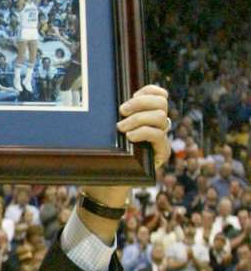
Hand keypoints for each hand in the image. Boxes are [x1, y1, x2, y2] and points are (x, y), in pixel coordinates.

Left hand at [84, 85, 170, 214]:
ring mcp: (162, 138)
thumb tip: (113, 98)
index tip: (131, 95)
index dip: (148, 90)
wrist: (109, 180)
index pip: (160, 94)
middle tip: (121, 111)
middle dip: (140, 102)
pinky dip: (143, 132)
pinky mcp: (162, 152)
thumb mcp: (112, 130)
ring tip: (121, 128)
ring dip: (138, 119)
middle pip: (162, 102)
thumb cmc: (108, 152)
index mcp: (149, 115)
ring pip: (160, 117)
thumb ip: (119, 115)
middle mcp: (159, 125)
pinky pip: (159, 135)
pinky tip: (130, 137)